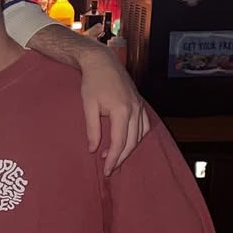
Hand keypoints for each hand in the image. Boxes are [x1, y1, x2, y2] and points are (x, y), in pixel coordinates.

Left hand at [78, 51, 149, 174]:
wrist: (102, 62)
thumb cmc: (93, 82)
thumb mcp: (88, 106)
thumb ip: (92, 130)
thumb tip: (93, 149)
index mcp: (121, 111)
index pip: (119, 142)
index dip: (113, 158)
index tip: (106, 170)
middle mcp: (135, 109)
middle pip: (132, 142)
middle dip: (121, 157)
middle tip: (110, 168)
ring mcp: (140, 106)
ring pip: (140, 135)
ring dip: (129, 149)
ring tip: (116, 157)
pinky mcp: (141, 103)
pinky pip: (144, 125)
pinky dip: (138, 137)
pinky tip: (128, 142)